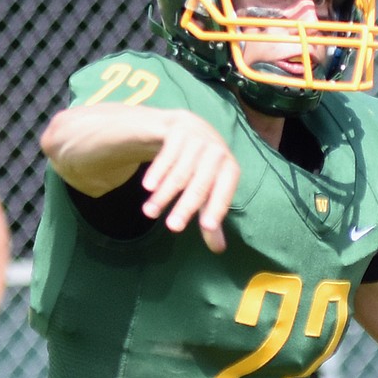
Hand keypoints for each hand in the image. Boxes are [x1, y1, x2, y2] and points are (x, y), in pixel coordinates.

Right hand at [140, 110, 240, 253]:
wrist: (183, 128)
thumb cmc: (199, 167)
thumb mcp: (207, 189)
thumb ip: (211, 216)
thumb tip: (218, 250)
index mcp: (229, 167)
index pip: (225, 190)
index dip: (217, 208)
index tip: (206, 227)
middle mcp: (217, 150)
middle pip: (201, 183)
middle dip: (185, 207)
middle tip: (172, 228)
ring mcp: (198, 138)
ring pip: (180, 171)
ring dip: (164, 194)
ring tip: (149, 213)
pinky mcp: (178, 128)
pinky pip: (167, 154)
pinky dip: (157, 172)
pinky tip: (147, 187)